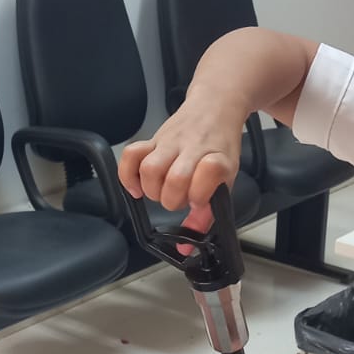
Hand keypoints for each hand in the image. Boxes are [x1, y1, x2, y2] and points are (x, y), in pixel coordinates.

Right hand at [119, 92, 246, 232]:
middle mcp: (193, 149)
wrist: (215, 106)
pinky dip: (127, 175)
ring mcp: (170, 143)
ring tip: (160, 192)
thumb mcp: (226, 179)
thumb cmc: (219, 146)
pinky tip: (136, 187)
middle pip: (175, 179)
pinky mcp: (153, 139)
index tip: (198, 200)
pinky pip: (131, 155)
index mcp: (218, 158)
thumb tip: (185, 247)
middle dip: (173, 200)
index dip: (201, 193)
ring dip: (152, 190)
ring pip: (150, 168)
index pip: (210, 173)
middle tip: (178, 199)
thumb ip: (207, 215)